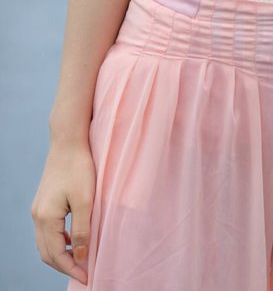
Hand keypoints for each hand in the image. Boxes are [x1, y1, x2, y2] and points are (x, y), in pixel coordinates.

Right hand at [31, 140, 95, 284]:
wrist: (68, 141)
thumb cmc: (79, 167)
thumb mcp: (86, 200)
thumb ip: (83, 230)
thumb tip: (82, 257)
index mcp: (46, 218)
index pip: (56, 255)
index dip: (72, 269)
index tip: (88, 278)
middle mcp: (38, 216)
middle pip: (47, 253)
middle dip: (65, 266)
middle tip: (84, 274)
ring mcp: (38, 209)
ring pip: (46, 243)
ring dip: (61, 255)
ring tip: (81, 260)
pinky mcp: (44, 202)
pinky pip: (48, 231)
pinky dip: (60, 241)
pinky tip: (75, 238)